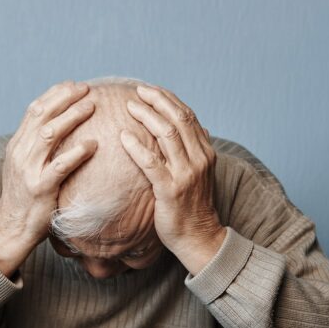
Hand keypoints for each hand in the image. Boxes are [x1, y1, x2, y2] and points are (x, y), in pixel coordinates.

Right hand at [0, 81, 96, 267]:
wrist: (12, 226)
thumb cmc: (26, 195)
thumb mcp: (26, 165)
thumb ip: (38, 146)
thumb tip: (61, 125)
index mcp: (17, 144)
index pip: (34, 109)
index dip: (55, 94)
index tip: (74, 85)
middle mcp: (20, 152)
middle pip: (41, 115)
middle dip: (65, 98)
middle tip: (87, 89)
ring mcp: (29, 169)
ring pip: (49, 133)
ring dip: (71, 117)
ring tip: (91, 107)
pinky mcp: (40, 187)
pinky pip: (60, 165)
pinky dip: (77, 152)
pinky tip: (93, 144)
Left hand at [121, 84, 225, 274]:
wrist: (198, 237)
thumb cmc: (193, 206)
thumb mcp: (200, 174)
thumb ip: (197, 150)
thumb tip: (200, 128)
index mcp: (205, 153)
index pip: (188, 116)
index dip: (169, 100)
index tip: (150, 90)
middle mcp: (198, 159)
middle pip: (179, 119)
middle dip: (157, 100)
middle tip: (137, 90)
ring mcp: (186, 174)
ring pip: (167, 134)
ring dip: (146, 116)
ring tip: (129, 106)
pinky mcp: (170, 190)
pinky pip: (151, 162)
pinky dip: (136, 146)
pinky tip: (123, 136)